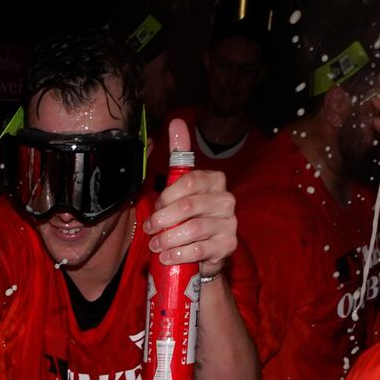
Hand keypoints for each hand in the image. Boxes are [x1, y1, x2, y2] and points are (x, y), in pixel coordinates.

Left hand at [149, 120, 238, 279]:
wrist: (206, 251)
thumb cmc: (188, 215)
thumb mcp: (181, 186)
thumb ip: (179, 155)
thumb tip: (176, 122)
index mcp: (215, 180)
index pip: (189, 181)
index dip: (167, 196)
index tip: (154, 207)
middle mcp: (226, 200)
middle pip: (189, 206)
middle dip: (163, 220)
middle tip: (149, 229)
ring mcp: (230, 223)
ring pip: (193, 229)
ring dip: (168, 239)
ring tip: (156, 245)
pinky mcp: (228, 246)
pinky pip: (200, 249)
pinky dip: (179, 254)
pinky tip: (167, 257)